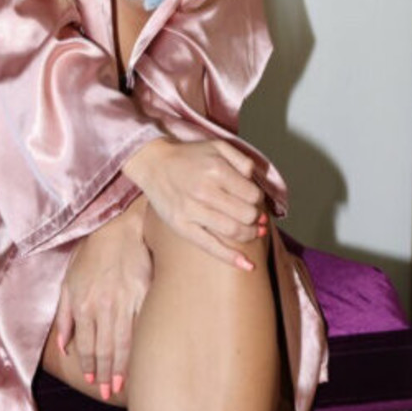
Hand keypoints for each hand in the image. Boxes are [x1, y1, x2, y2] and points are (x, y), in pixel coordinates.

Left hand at [54, 197, 150, 398]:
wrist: (120, 229)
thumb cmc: (92, 255)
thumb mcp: (69, 281)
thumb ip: (64, 315)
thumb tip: (62, 346)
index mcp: (82, 302)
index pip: (86, 344)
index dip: (89, 365)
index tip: (92, 380)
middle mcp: (102, 305)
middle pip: (104, 349)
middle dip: (105, 374)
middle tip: (107, 392)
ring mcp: (124, 301)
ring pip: (122, 343)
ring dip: (121, 368)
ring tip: (120, 386)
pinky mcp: (143, 295)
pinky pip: (141, 327)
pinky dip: (139, 347)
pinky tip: (139, 361)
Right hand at [123, 137, 267, 270]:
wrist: (153, 163)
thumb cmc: (188, 156)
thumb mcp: (217, 145)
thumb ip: (242, 159)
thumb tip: (256, 183)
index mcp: (216, 169)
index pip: (252, 195)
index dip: (258, 199)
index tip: (254, 200)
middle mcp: (204, 190)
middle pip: (246, 215)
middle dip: (256, 218)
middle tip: (256, 217)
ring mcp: (191, 210)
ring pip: (233, 231)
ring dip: (250, 235)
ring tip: (253, 232)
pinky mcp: (181, 226)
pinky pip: (210, 246)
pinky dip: (231, 258)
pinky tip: (247, 265)